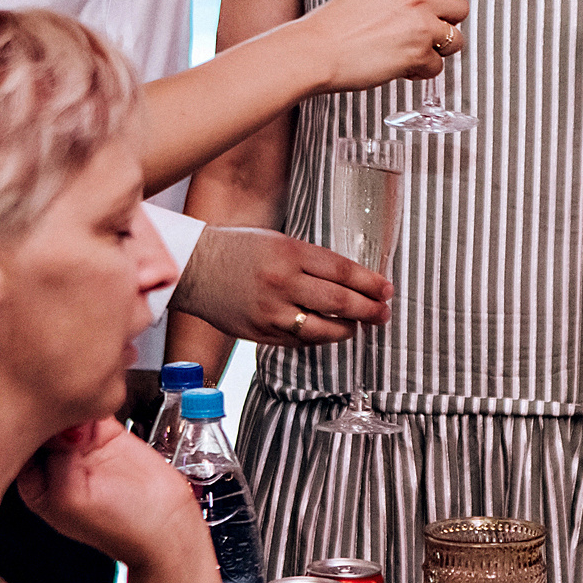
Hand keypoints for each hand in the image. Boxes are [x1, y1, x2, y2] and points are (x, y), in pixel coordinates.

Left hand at [18, 418, 210, 574]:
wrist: (167, 523)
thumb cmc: (120, 526)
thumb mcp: (69, 497)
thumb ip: (53, 460)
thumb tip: (50, 425)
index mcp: (36, 484)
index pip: (16, 445)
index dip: (23, 428)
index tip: (35, 418)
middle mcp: (54, 463)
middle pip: (39, 424)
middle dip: (48, 413)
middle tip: (65, 419)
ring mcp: (80, 446)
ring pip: (65, 411)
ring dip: (72, 406)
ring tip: (84, 421)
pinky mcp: (106, 433)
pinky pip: (93, 407)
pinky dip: (94, 402)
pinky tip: (98, 411)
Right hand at [170, 225, 391, 345]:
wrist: (195, 267)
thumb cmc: (240, 249)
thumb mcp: (279, 242)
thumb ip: (312, 262)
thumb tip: (351, 281)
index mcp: (290, 254)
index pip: (342, 272)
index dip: (370, 283)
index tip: (386, 290)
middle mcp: (282, 284)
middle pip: (339, 302)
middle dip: (369, 310)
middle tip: (384, 313)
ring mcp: (271, 313)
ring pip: (323, 330)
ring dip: (347, 329)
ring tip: (358, 325)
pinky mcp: (260, 334)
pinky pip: (300, 341)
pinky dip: (319, 337)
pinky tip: (329, 331)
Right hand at [299, 0, 468, 89]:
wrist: (317, 50)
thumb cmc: (335, 23)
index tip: (442, 3)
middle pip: (461, 8)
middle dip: (447, 23)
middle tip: (426, 31)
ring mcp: (420, 26)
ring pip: (456, 40)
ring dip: (439, 49)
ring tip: (414, 50)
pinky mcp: (418, 54)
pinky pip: (438, 67)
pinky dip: (421, 71)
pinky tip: (401, 66)